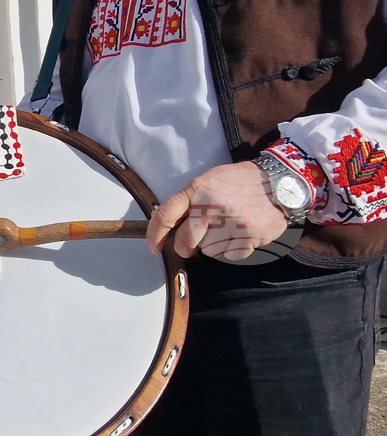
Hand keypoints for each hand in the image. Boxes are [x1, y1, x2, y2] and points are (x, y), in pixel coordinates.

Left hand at [146, 161, 288, 260]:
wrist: (280, 180)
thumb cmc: (239, 182)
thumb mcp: (209, 181)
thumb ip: (189, 201)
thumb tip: (169, 227)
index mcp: (197, 190)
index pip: (165, 215)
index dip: (155, 235)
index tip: (154, 248)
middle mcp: (210, 206)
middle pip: (185, 242)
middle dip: (186, 248)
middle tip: (193, 246)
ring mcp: (230, 222)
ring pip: (209, 251)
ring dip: (215, 246)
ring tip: (230, 228)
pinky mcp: (249, 235)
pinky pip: (232, 255)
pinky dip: (236, 248)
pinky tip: (245, 232)